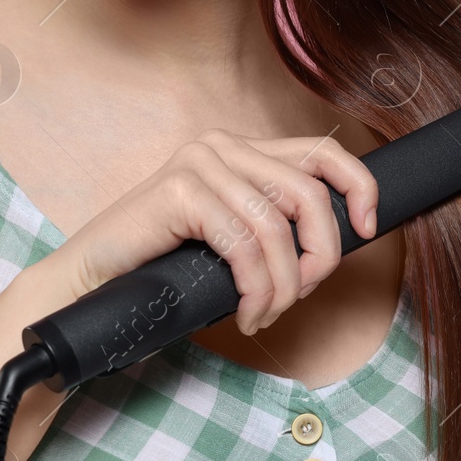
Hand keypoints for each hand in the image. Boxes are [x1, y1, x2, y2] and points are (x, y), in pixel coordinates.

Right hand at [40, 131, 378, 335]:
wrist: (93, 283)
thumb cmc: (167, 268)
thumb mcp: (238, 242)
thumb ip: (280, 228)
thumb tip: (340, 243)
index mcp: (243, 151)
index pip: (323, 152)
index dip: (358, 186)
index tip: (368, 228)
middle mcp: (223, 146)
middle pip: (310, 194)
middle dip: (320, 254)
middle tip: (302, 294)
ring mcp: (199, 164)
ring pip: (278, 227)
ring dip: (283, 285)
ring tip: (265, 313)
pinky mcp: (179, 191)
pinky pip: (244, 245)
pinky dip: (254, 289)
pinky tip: (245, 313)